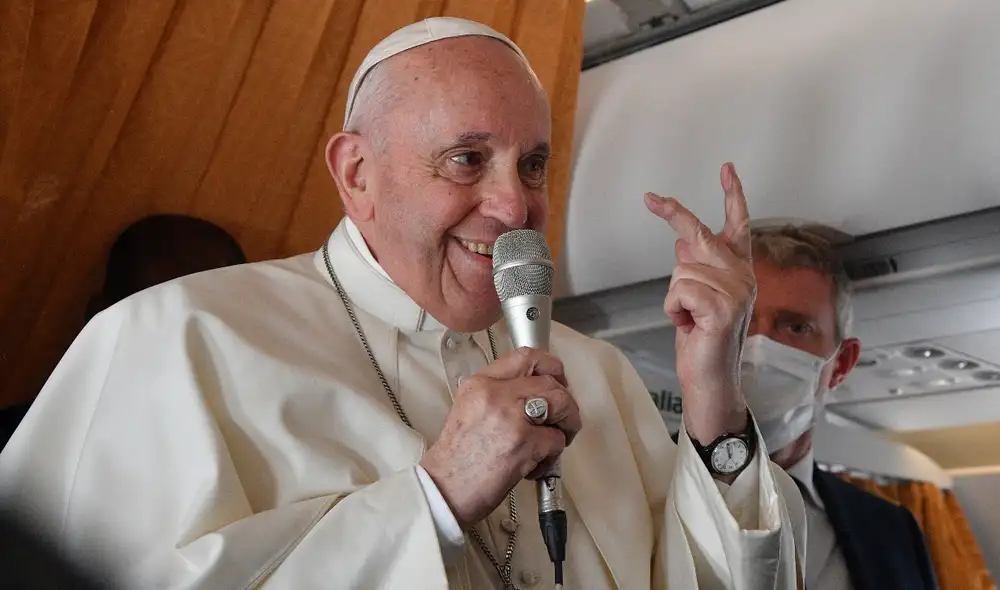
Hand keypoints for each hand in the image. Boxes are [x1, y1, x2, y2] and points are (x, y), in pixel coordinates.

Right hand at [420, 348, 581, 527]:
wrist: (444, 489)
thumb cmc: (457, 458)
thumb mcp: (469, 409)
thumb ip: (499, 395)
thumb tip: (537, 394)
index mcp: (480, 383)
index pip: (526, 357)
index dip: (550, 367)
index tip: (558, 381)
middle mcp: (496, 394)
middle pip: (551, 382)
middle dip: (566, 402)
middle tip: (564, 419)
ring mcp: (511, 417)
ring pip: (562, 405)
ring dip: (568, 424)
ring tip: (558, 440)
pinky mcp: (524, 443)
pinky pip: (557, 440)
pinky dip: (554, 455)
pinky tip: (536, 466)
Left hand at [643, 162, 754, 443]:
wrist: (709, 378)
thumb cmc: (702, 340)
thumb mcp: (692, 298)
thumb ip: (694, 267)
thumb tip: (683, 239)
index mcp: (738, 271)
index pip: (738, 225)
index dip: (733, 195)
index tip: (727, 168)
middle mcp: (743, 276)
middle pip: (698, 233)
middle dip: (672, 214)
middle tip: (651, 197)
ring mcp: (737, 291)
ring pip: (682, 269)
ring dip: (674, 298)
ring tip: (690, 319)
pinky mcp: (724, 307)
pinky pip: (680, 290)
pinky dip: (675, 310)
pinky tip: (691, 326)